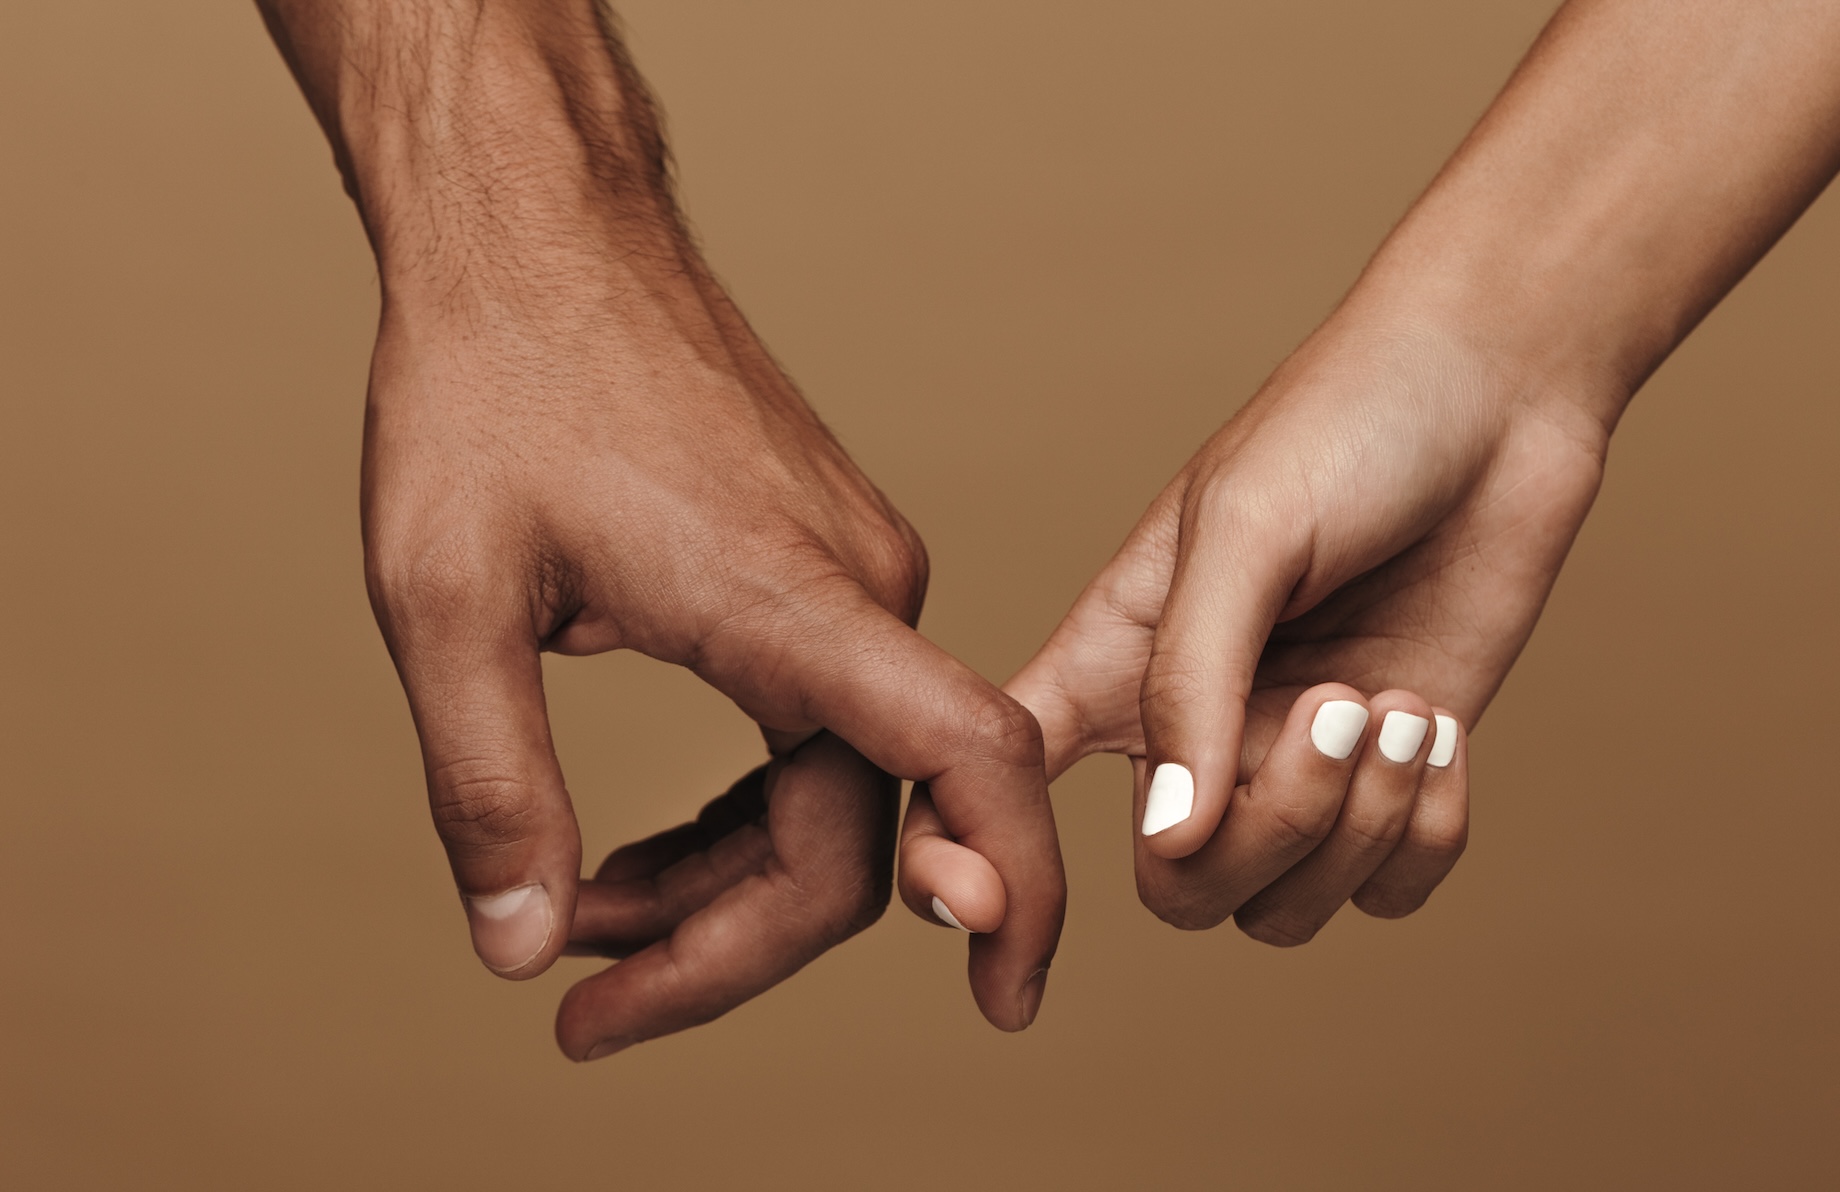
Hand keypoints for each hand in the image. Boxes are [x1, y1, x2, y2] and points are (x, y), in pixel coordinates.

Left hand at [363, 256, 1063, 1050]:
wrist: (534, 231)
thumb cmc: (494, 379)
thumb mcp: (445, 598)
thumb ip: (491, 786)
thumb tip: (519, 943)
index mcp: (790, 597)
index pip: (961, 764)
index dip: (1013, 897)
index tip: (1000, 1008)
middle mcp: (856, 588)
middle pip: (854, 830)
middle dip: (725, 942)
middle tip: (585, 999)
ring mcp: (846, 572)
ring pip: (830, 788)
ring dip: (718, 881)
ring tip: (580, 917)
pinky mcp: (816, 563)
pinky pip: (812, 728)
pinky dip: (734, 808)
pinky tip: (636, 845)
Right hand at [999, 314, 1606, 941]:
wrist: (1501, 387)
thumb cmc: (1347, 421)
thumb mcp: (1245, 533)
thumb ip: (1190, 686)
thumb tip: (1169, 839)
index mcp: (1115, 663)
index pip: (1008, 778)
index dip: (975, 857)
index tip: (991, 901)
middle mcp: (1200, 731)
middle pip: (1180, 886)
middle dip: (1271, 831)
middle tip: (1339, 703)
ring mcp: (1299, 760)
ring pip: (1285, 907)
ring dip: (1358, 827)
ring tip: (1399, 706)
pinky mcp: (1400, 774)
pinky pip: (1389, 891)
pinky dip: (1423, 836)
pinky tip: (1439, 735)